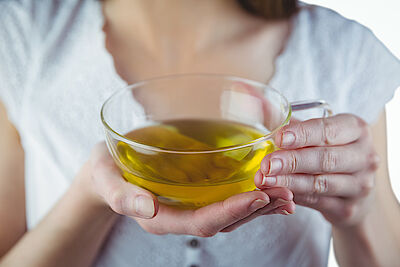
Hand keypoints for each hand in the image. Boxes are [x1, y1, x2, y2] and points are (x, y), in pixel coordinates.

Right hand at [85, 143, 295, 235]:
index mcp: (161, 217)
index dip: (232, 211)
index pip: (202, 221)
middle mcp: (180, 216)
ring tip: (287, 194)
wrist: (107, 169)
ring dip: (261, 206)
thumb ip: (122, 196)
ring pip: (231, 213)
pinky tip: (270, 190)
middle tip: (285, 194)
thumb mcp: (105, 178)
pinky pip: (227, 201)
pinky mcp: (196, 195)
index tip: (257, 197)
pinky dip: (251, 197)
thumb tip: (146, 208)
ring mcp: (189, 207)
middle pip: (225, 221)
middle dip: (256, 210)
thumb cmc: (105, 172)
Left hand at [255, 114, 379, 226]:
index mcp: (357, 130)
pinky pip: (316, 201)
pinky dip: (293, 196)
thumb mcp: (317, 132)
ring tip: (265, 180)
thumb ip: (291, 123)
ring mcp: (360, 185)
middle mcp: (365, 157)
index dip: (303, 134)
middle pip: (325, 159)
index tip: (279, 138)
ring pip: (320, 183)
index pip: (329, 130)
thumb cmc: (329, 151)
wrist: (354, 189)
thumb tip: (259, 107)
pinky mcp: (349, 208)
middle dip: (292, 161)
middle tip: (267, 164)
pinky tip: (275, 192)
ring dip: (289, 182)